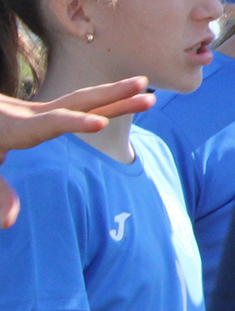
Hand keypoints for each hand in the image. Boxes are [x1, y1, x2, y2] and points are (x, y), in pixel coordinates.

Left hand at [0, 79, 152, 226]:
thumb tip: (9, 222)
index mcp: (9, 128)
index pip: (49, 124)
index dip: (74, 124)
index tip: (100, 123)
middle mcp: (24, 114)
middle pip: (74, 101)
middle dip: (110, 95)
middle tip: (144, 88)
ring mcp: (29, 113)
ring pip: (77, 101)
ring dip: (112, 97)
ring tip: (146, 92)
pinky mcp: (30, 116)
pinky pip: (70, 109)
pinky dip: (98, 104)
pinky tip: (118, 103)